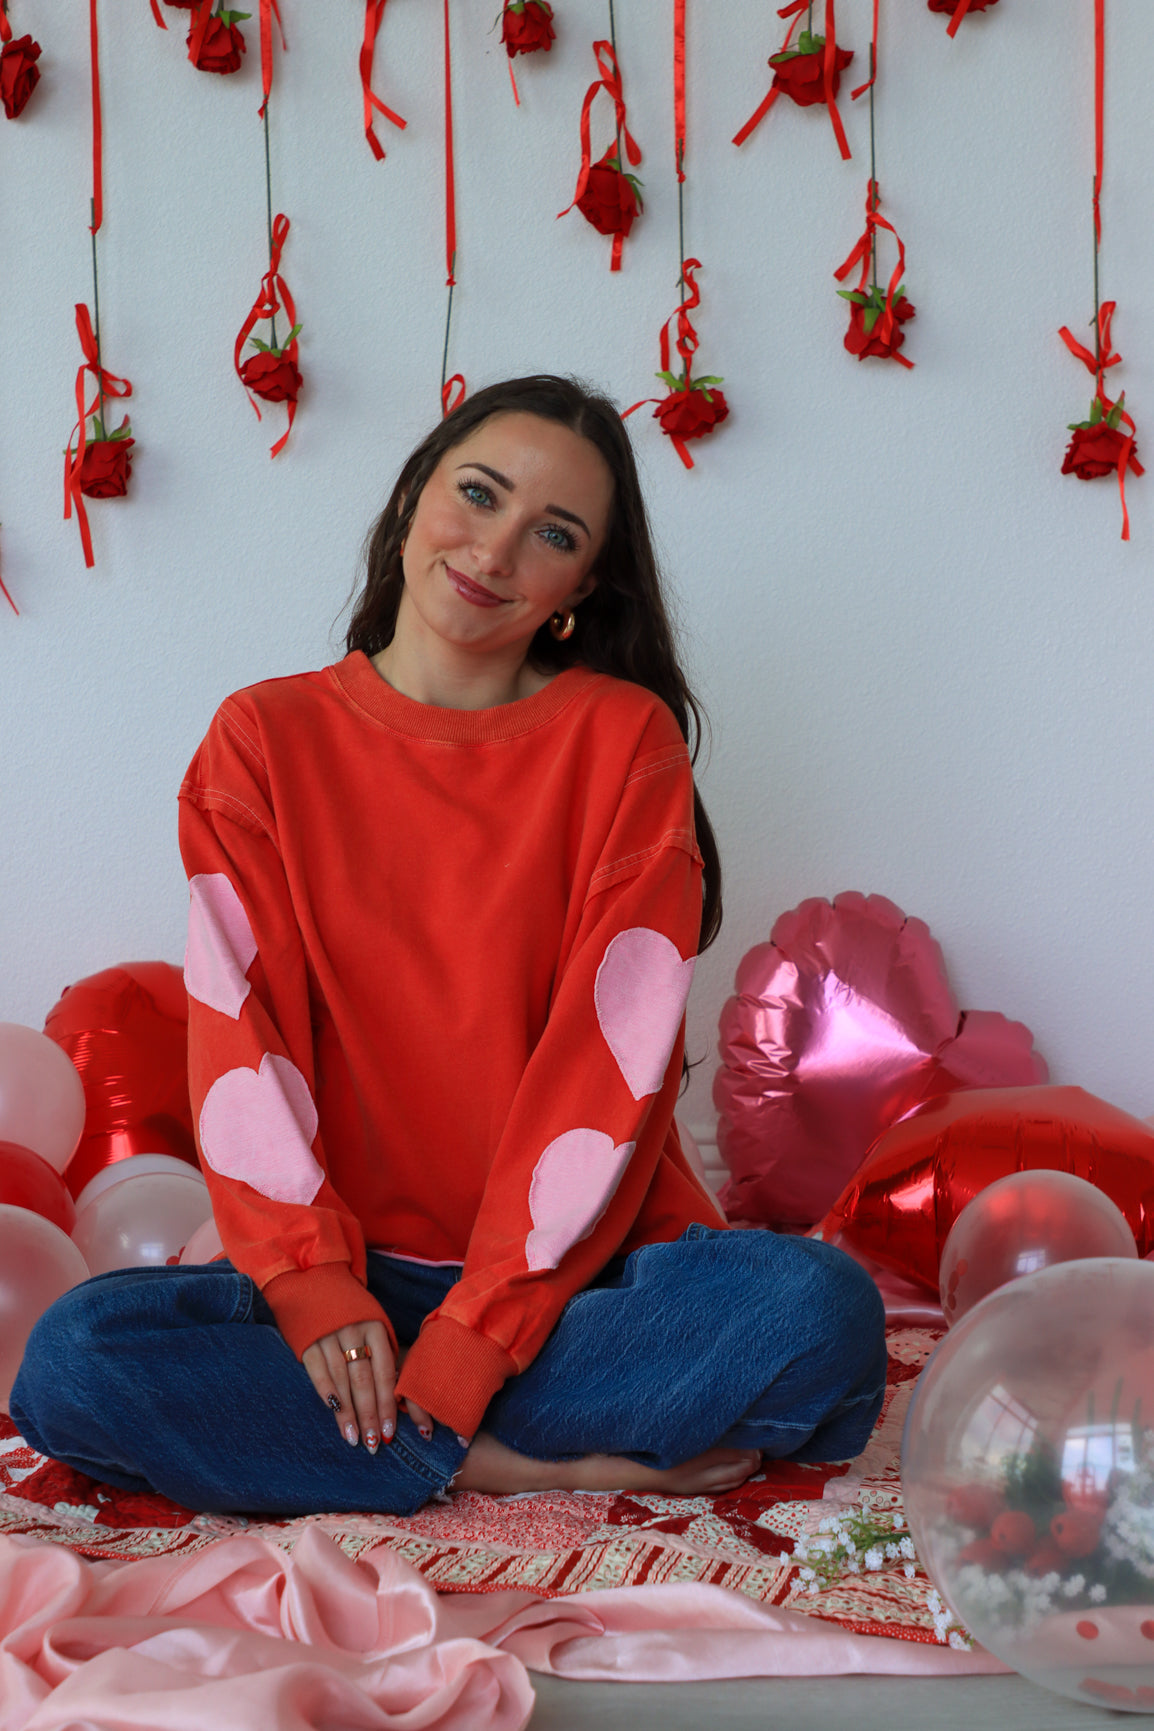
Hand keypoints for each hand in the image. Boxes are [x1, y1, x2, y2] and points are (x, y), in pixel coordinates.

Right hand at [302, 1321, 398, 1453]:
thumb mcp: (373, 1322)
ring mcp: (329, 1336)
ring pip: (342, 1381)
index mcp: (376, 1328)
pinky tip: (334, 1412)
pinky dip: (327, 1393)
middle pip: (365, 1381)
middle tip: (374, 1443)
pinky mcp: (308, 1340)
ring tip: (353, 1438)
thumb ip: (382, 1352)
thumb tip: (394, 1393)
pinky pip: (318, 1372)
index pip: (385, 1373)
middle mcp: (354, 1332)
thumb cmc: (351, 1310)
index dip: (388, 1404)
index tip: (390, 1431)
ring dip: (348, 1413)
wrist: (314, 1281)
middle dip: (370, 1415)